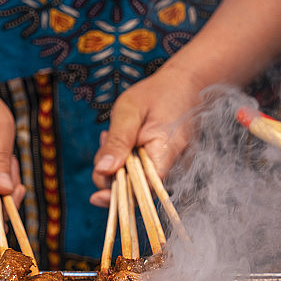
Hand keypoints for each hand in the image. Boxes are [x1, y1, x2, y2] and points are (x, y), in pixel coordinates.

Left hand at [90, 63, 202, 205]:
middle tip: (104, 138)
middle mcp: (173, 166)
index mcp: (166, 154)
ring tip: (111, 135)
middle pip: (135, 188)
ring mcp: (170, 166)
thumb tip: (103, 170)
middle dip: (111, 172)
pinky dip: (126, 158)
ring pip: (135, 179)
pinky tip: (122, 139)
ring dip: (117, 163)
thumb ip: (117, 141)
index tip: (95, 197)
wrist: (185, 83)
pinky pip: (141, 170)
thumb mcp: (129, 111)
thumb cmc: (157, 94)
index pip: (142, 190)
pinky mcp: (164, 163)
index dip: (119, 197)